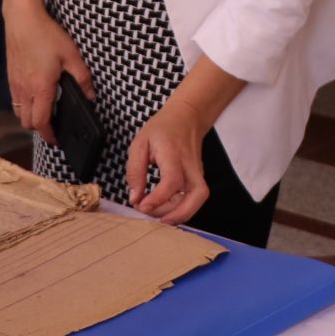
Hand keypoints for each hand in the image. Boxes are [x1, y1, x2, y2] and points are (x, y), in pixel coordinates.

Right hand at [3, 0, 93, 142]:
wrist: (22, 19)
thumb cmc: (47, 35)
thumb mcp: (72, 55)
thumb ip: (82, 79)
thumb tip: (91, 97)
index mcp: (41, 88)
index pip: (41, 122)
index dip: (49, 135)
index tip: (57, 139)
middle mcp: (24, 90)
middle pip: (27, 122)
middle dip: (40, 128)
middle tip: (54, 125)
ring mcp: (14, 84)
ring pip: (19, 112)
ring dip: (30, 117)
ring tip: (45, 111)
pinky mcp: (10, 76)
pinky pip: (15, 100)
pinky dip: (24, 105)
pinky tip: (35, 95)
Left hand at [126, 99, 211, 224]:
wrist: (186, 117)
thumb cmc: (162, 129)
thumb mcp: (140, 144)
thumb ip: (135, 171)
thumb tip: (135, 198)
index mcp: (173, 153)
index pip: (172, 181)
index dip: (158, 198)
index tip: (141, 206)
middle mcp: (190, 165)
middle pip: (197, 195)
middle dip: (177, 214)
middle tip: (154, 217)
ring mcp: (197, 172)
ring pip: (198, 200)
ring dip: (179, 214)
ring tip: (157, 216)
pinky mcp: (198, 178)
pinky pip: (194, 198)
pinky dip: (181, 209)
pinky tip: (164, 210)